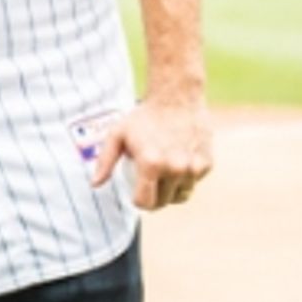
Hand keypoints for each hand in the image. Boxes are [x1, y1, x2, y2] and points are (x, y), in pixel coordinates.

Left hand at [92, 97, 212, 211]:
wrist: (177, 97)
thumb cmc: (144, 116)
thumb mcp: (117, 134)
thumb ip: (105, 161)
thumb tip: (95, 184)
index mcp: (151, 165)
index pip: (145, 203)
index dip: (138, 201)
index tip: (137, 192)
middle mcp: (174, 169)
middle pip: (163, 202)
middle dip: (154, 197)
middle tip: (150, 182)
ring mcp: (193, 168)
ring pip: (181, 196)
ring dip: (172, 190)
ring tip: (164, 173)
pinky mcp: (206, 164)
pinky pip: (194, 182)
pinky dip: (186, 178)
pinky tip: (179, 161)